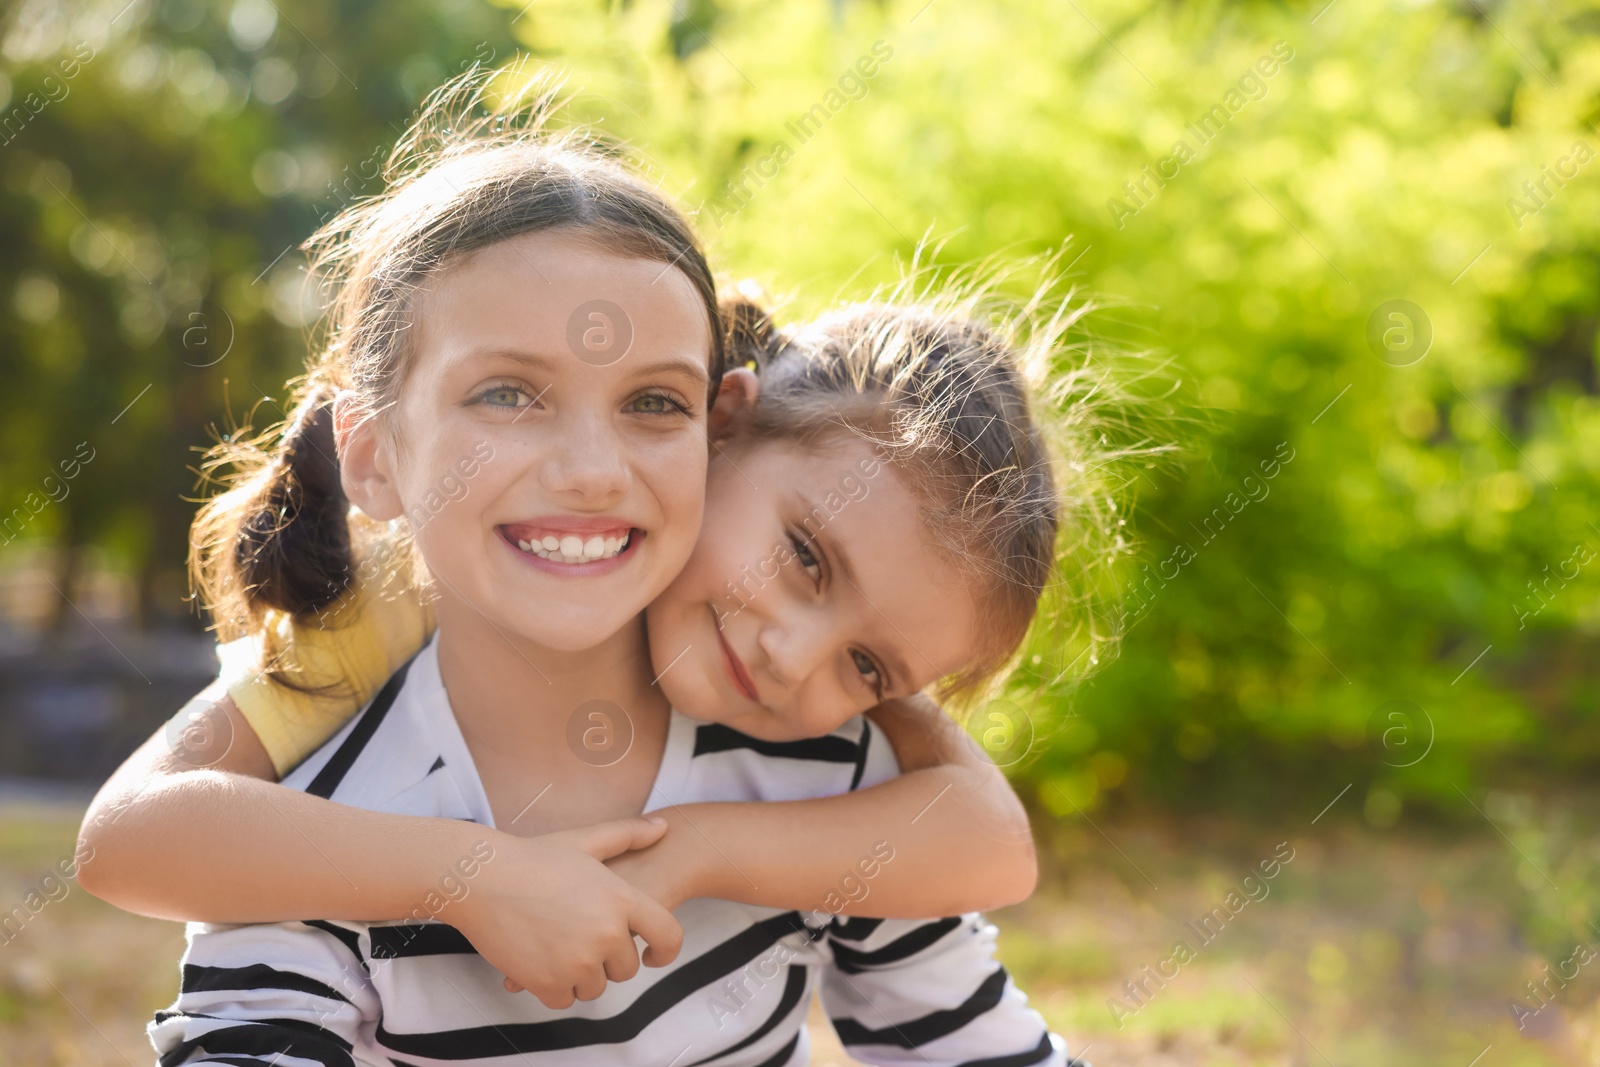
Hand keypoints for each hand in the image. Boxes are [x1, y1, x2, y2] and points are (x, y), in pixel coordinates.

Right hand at [443, 816, 683, 1007]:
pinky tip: (539, 959)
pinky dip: (553, 987)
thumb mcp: (584, 841)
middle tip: (578, 936)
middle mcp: (606, 933)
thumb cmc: (532, 858)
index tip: (651, 955)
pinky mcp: (548, 982)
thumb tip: (664, 827)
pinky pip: (564, 1000)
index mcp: (621, 899)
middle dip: (608, 959)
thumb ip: (628, 834)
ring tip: (556, 944)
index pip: (668, 936)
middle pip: (626, 968)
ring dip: (580, 974)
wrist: (480, 879)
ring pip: (595, 987)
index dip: (665, 950)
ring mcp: (578, 961)